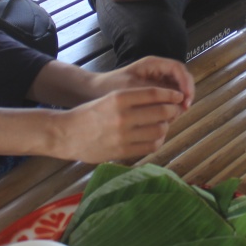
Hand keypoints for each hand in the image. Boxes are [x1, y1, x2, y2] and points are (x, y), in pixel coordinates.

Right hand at [57, 87, 187, 162]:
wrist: (67, 134)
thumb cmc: (90, 114)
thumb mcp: (110, 99)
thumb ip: (134, 99)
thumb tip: (164, 102)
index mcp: (119, 98)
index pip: (154, 94)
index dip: (171, 94)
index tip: (178, 96)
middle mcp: (122, 116)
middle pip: (161, 112)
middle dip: (172, 111)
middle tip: (175, 110)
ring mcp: (123, 135)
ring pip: (159, 130)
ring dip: (166, 126)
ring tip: (163, 124)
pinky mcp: (123, 151)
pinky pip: (150, 146)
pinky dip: (158, 141)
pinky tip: (154, 137)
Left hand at [94, 56, 194, 109]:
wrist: (93, 92)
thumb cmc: (110, 87)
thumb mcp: (132, 90)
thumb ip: (155, 94)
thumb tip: (177, 101)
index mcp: (153, 64)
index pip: (178, 69)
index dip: (186, 82)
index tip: (187, 98)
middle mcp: (157, 71)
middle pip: (181, 79)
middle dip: (185, 94)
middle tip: (184, 110)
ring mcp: (156, 82)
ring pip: (176, 90)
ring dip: (179, 102)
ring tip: (174, 116)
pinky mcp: (152, 94)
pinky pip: (167, 99)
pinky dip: (170, 108)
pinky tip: (167, 118)